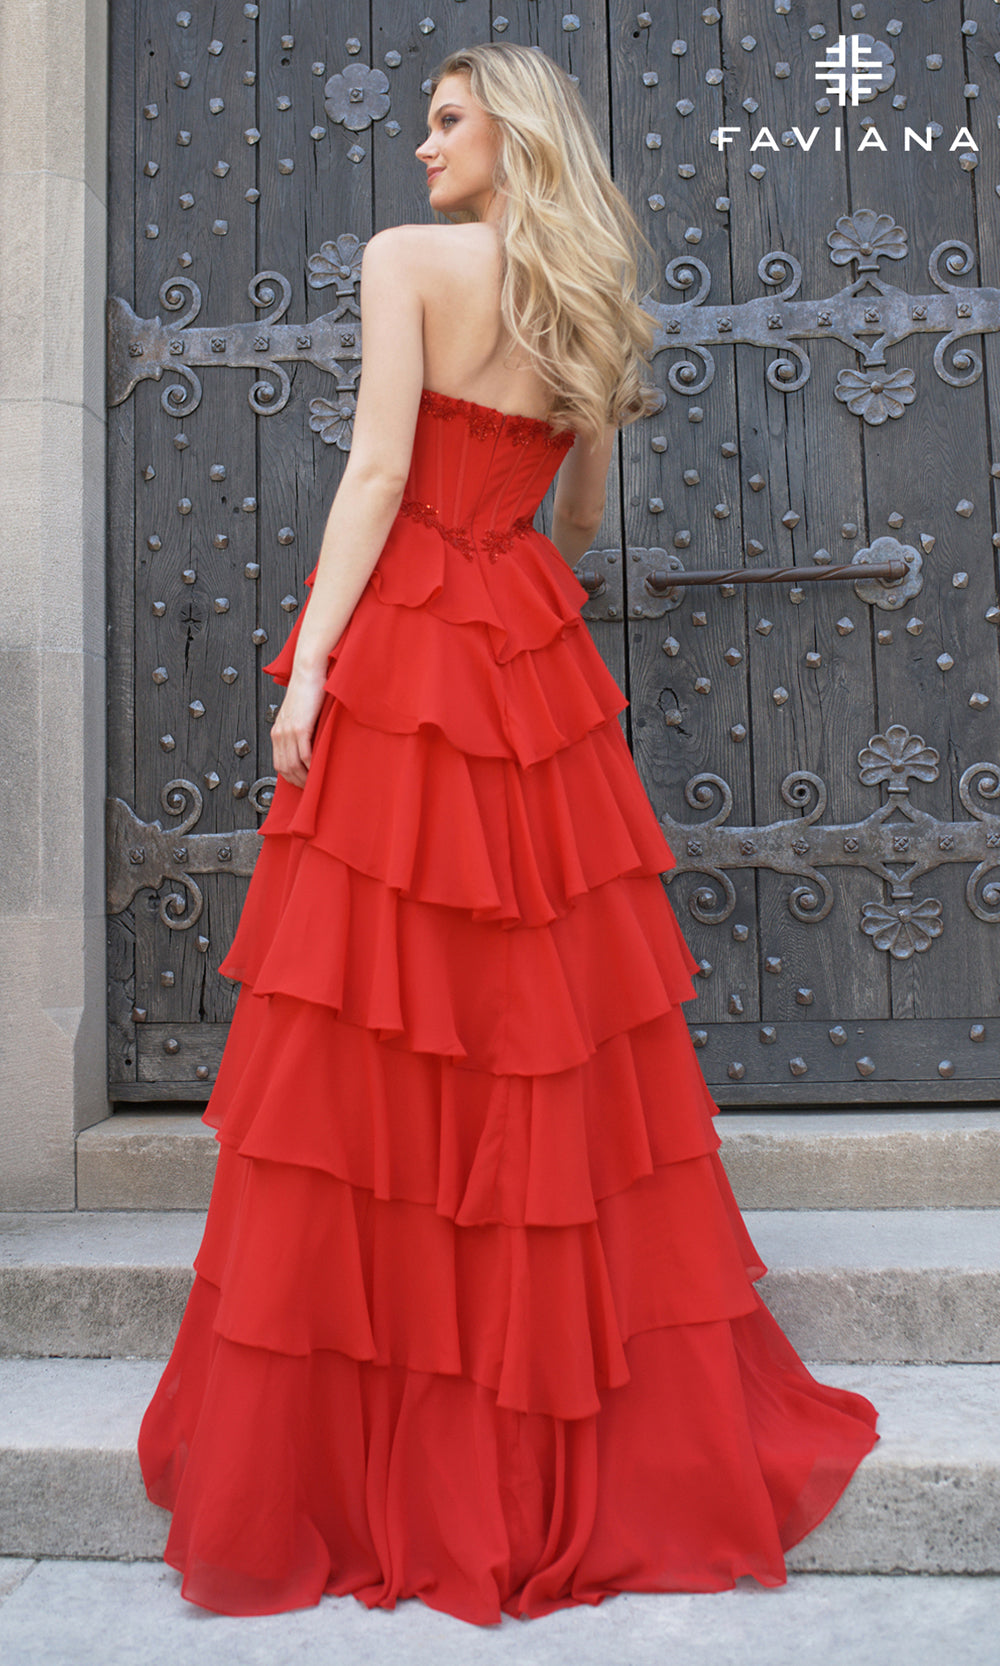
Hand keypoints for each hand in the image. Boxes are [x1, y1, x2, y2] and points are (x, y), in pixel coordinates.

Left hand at [270, 661, 327, 787]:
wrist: (307, 673)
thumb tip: (308, 747)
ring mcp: (288, 731)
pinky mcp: (300, 727)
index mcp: (277, 732)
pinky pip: (304, 754)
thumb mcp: (298, 715)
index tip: (302, 783)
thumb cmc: (307, 692)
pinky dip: (310, 766)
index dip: (290, 777)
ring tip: (315, 783)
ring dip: (305, 777)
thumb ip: (299, 731)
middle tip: (310, 789)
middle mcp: (279, 733)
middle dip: (297, 782)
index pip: (279, 763)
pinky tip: (318, 769)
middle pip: (285, 768)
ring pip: (293, 764)